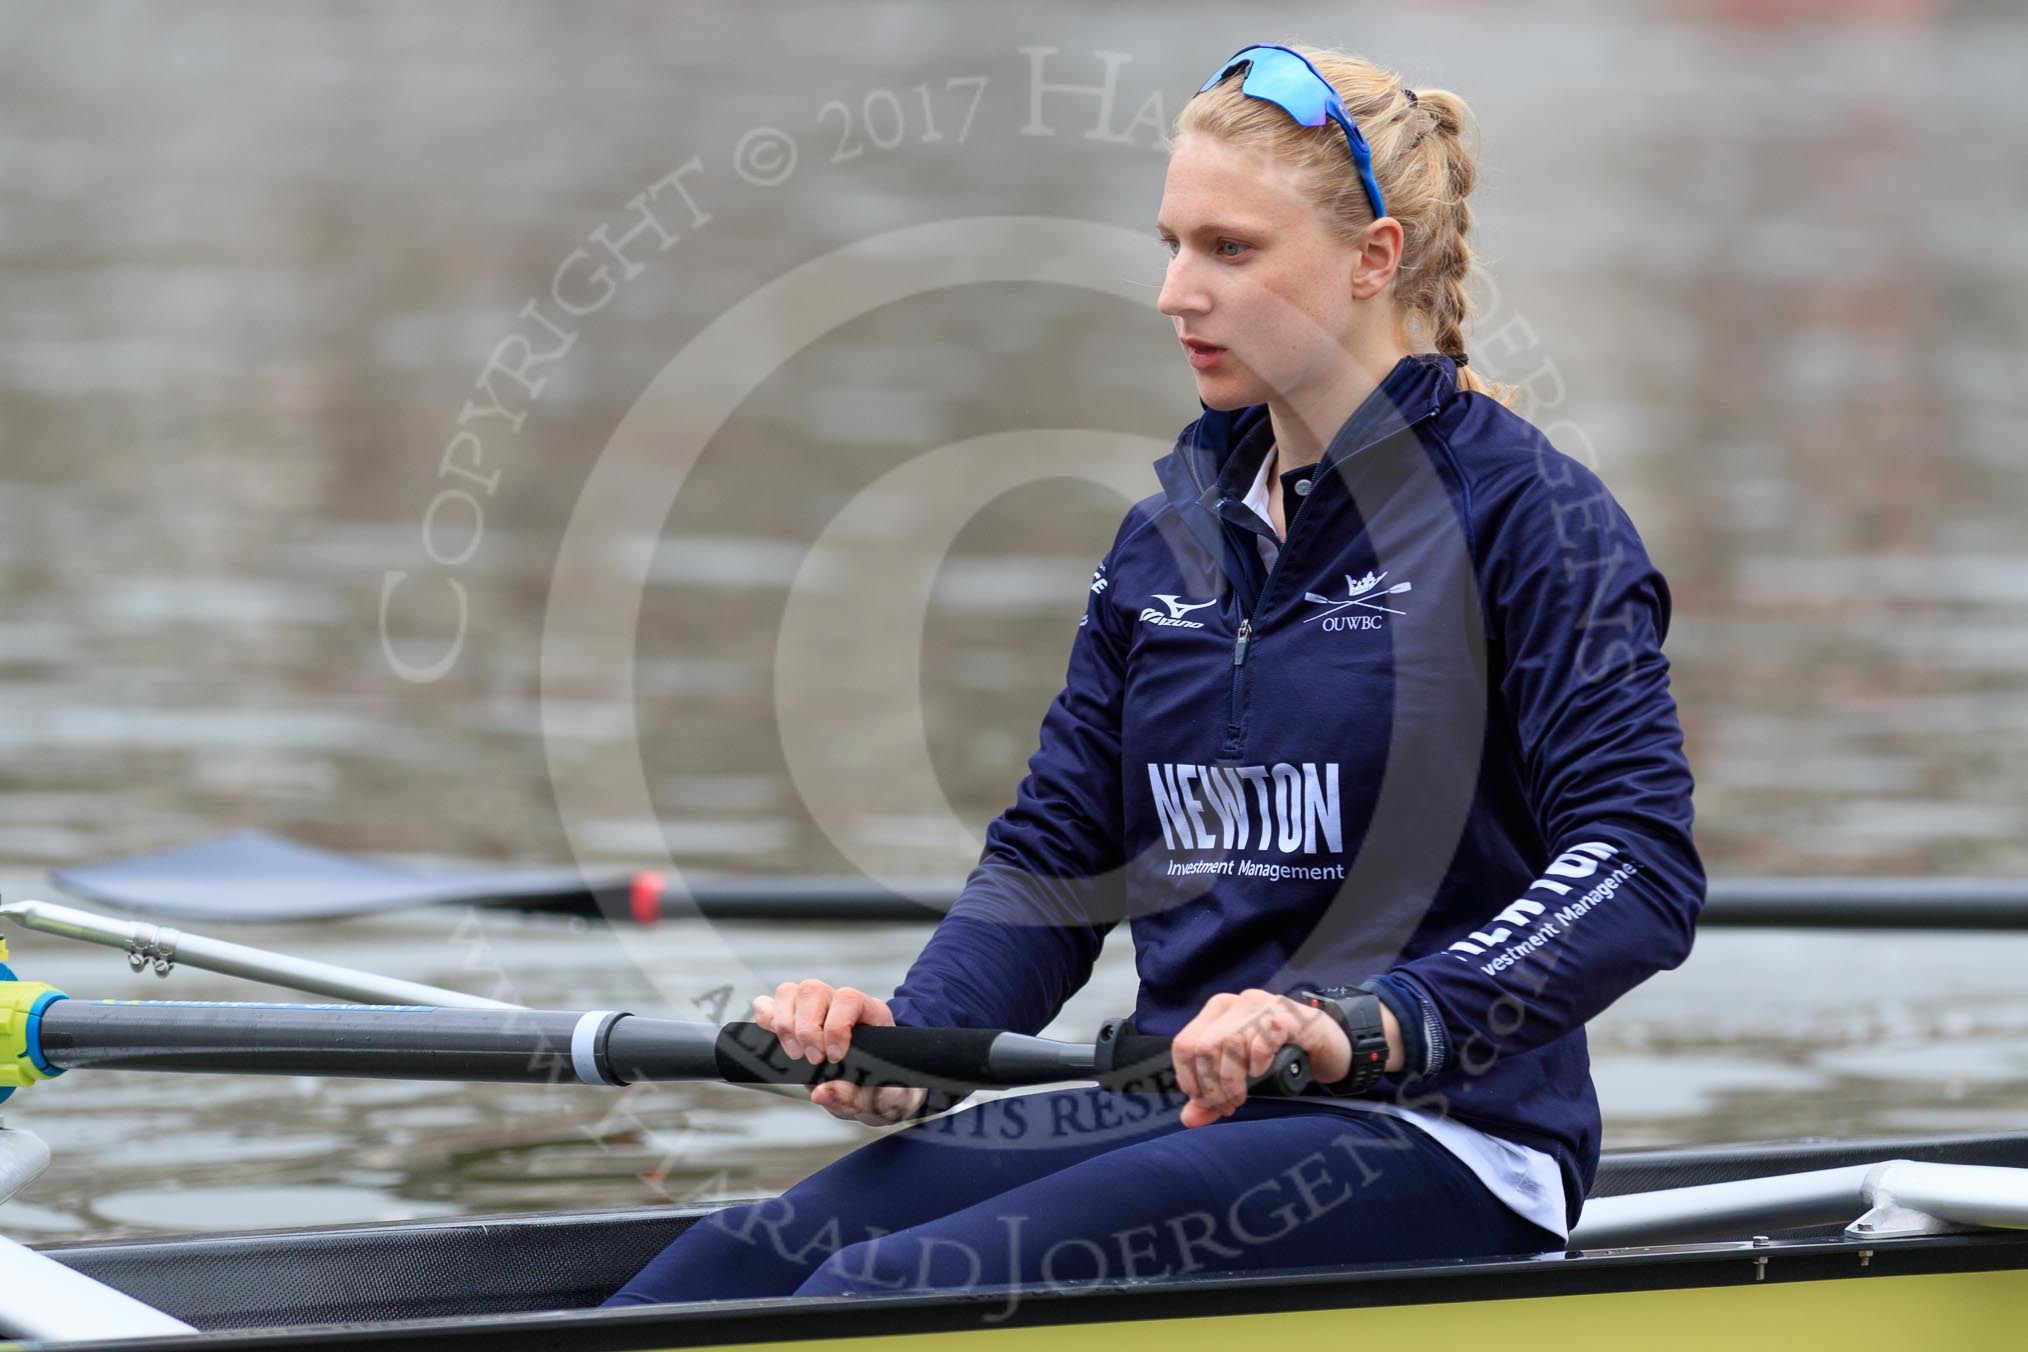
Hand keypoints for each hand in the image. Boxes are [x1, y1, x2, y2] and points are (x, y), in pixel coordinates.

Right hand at [752, 980, 928, 1126]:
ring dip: (784, 1024)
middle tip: (813, 1061)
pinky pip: (769, 1004)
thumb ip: (852, 1097)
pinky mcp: (792, 1019)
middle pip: (813, 990)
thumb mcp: (877, 1101)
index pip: (849, 999)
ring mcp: (815, 1008)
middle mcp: (840, 1003)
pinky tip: (772, 1041)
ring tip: (794, 1054)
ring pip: (789, 992)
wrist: (877, 1093)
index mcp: (871, 1014)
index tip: (834, 1058)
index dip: (836, 1026)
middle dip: (807, 1029)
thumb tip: (819, 1093)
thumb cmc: (882, 1091)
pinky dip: (765, 1019)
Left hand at [1169, 988, 1400, 1128]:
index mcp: (1216, 1012)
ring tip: (1243, 1097)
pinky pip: (1264, 1036)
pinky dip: (1259, 1060)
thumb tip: (1188, 1118)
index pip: (1184, 1045)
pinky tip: (1261, 1072)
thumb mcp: (1241, 1077)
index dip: (1190, 1080)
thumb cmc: (1278, 1057)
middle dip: (1212, 1086)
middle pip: (1204, 1047)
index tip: (1206, 1103)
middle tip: (1228, 1105)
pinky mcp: (1289, 1015)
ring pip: (1230, 1043)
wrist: (1326, 1044)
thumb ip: (1213, 1096)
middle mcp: (1235, 1003)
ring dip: (1233, 1080)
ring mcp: (1263, 1005)